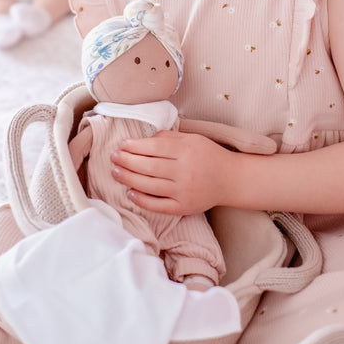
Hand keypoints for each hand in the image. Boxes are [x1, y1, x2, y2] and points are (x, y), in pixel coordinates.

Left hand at [110, 131, 230, 215]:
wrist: (230, 179)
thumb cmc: (209, 155)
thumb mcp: (193, 139)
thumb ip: (169, 137)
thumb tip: (145, 139)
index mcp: (186, 150)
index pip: (154, 147)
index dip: (135, 146)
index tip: (122, 144)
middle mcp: (184, 171)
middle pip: (148, 166)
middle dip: (127, 161)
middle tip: (113, 157)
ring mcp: (183, 191)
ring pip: (149, 185)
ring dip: (129, 178)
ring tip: (115, 172)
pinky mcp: (183, 207)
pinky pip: (158, 205)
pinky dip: (142, 199)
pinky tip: (130, 192)